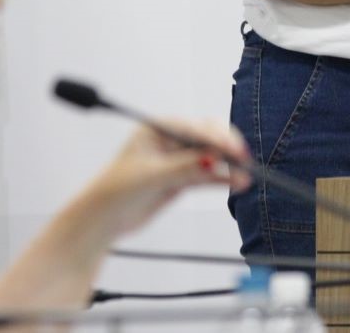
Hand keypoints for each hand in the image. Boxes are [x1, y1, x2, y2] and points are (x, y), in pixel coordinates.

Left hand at [82, 120, 251, 240]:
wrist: (103, 220)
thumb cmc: (115, 191)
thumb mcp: (150, 177)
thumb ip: (183, 168)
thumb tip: (212, 160)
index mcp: (157, 128)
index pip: (194, 127)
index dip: (216, 137)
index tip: (233, 150)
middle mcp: (169, 140)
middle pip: (206, 137)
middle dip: (226, 147)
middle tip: (243, 160)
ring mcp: (177, 160)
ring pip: (210, 157)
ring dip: (228, 165)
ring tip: (246, 177)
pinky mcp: (182, 179)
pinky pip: (207, 175)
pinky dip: (222, 178)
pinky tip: (237, 183)